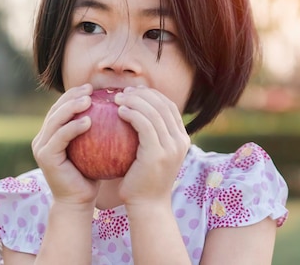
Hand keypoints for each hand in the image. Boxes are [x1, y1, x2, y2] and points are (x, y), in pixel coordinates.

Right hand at [32, 83, 99, 206]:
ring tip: (89, 100)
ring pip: (55, 120)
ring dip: (72, 107)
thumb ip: (99, 129)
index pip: (62, 107)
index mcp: (53, 133)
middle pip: (56, 109)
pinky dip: (73, 127)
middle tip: (90, 89)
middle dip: (72, 95)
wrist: (79, 201)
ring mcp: (42, 147)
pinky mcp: (45, 157)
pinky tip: (89, 120)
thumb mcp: (96, 147)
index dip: (75, 94)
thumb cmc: (92, 174)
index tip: (93, 87)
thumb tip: (118, 107)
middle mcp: (43, 138)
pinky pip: (60, 137)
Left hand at [114, 86, 190, 207]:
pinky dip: (131, 113)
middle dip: (142, 94)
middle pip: (163, 105)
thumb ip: (149, 137)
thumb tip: (132, 114)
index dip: (152, 95)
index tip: (133, 92)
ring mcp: (171, 147)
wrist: (148, 206)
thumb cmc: (143, 182)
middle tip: (123, 92)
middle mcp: (180, 141)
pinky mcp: (157, 153)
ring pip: (154, 112)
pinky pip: (144, 125)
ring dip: (134, 100)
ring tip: (117, 98)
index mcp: (182, 139)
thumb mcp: (151, 156)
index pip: (169, 107)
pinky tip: (118, 111)